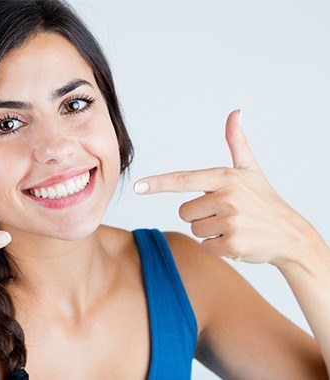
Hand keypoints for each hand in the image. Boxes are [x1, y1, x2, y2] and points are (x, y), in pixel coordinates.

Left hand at [134, 110, 321, 266]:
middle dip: (200, 215)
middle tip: (225, 214)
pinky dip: (217, 247)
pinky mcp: (232, 243)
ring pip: (194, 228)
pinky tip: (236, 240)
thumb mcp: (251, 170)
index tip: (138, 186)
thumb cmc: (264, 200)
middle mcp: (227, 196)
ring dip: (209, 231)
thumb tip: (235, 112)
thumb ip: (236, 143)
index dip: (159, 183)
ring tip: (233, 226)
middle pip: (184, 211)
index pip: (184, 179)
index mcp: (225, 177)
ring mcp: (231, 220)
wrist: (290, 235)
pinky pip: (206, 246)